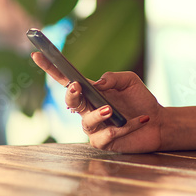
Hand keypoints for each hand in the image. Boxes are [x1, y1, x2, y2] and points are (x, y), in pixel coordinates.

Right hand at [31, 52, 163, 152]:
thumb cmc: (141, 100)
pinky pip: (107, 136)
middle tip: (76, 86)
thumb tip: (96, 83)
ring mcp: (94, 127)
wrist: (159, 122)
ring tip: (110, 110)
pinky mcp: (103, 142)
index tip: (36, 54)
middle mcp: (87, 109)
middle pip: (70, 101)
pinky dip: (124, 127)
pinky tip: (138, 121)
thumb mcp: (129, 81)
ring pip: (86, 122)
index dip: (50, 67)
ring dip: (98, 114)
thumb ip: (112, 78)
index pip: (66, 79)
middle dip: (71, 94)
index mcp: (90, 91)